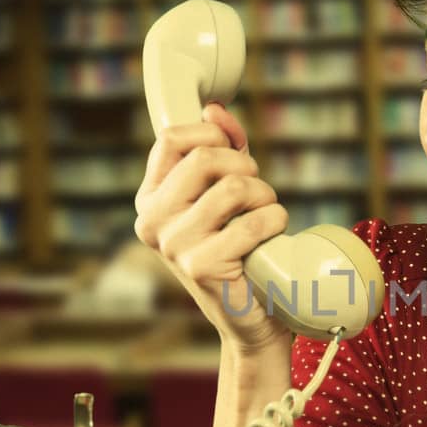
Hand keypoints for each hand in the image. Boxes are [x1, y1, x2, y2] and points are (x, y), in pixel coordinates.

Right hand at [134, 102, 290, 352]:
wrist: (254, 316)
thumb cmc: (243, 248)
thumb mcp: (227, 192)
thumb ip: (221, 149)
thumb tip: (216, 109)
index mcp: (150, 199)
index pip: (171, 138)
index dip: (213, 136)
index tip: (235, 154)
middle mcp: (152, 221)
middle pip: (205, 158)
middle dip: (246, 167)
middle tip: (257, 193)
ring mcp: (173, 246)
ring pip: (234, 187)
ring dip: (266, 197)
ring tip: (267, 218)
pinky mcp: (201, 267)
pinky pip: (253, 222)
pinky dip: (275, 223)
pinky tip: (272, 240)